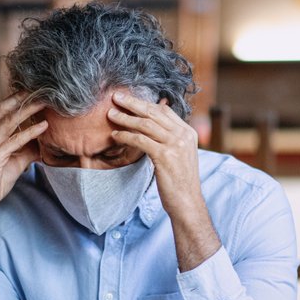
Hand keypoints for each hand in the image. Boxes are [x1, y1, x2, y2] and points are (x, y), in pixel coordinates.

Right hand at [0, 92, 46, 218]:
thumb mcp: (15, 161)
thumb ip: (27, 149)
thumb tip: (44, 141)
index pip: (1, 109)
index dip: (16, 98)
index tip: (35, 90)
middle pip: (4, 109)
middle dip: (22, 97)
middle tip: (41, 88)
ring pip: (9, 121)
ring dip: (29, 109)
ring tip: (46, 102)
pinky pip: (14, 140)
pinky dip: (30, 132)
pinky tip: (44, 126)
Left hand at [107, 91, 202, 216]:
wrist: (187, 202)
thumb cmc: (180, 182)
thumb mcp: (179, 155)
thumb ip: (170, 139)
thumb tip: (153, 128)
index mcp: (188, 132)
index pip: (165, 111)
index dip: (146, 103)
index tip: (130, 100)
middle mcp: (183, 135)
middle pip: (154, 112)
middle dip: (133, 103)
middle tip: (116, 97)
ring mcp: (175, 145)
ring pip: (146, 124)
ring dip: (126, 118)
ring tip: (111, 114)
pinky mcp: (165, 156)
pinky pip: (140, 140)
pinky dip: (125, 136)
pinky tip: (115, 135)